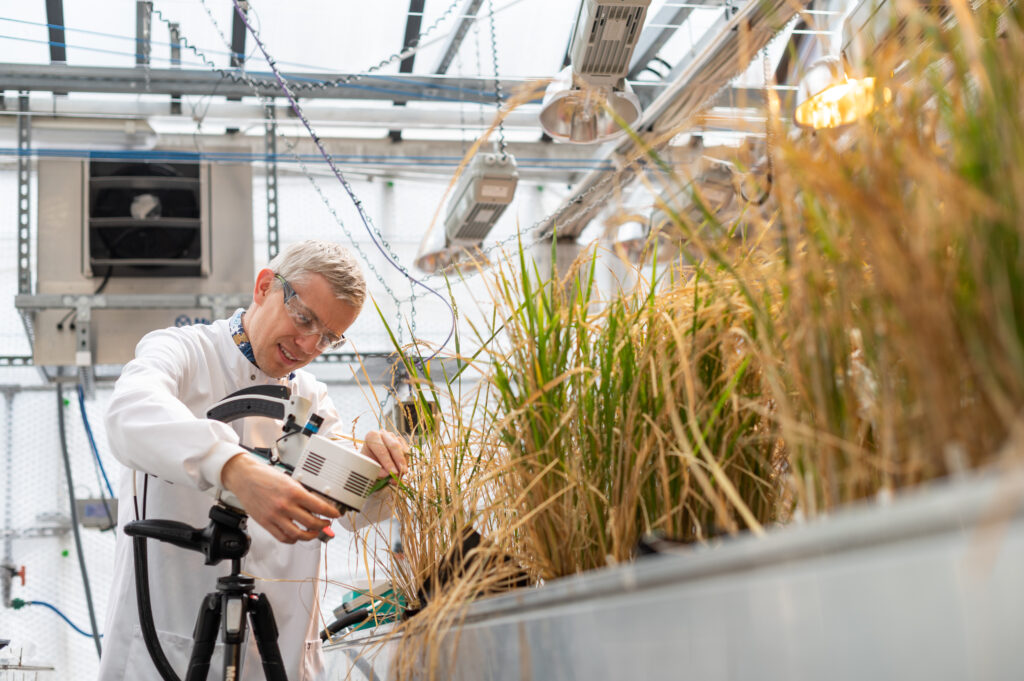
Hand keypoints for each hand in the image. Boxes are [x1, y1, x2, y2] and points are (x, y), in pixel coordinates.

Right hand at [221, 453, 339, 543]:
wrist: (245, 477)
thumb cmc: (265, 476)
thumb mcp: (289, 480)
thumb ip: (301, 493)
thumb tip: (316, 503)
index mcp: (294, 492)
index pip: (320, 507)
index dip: (331, 513)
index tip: (336, 514)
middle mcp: (285, 506)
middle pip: (312, 523)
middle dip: (323, 525)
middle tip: (327, 523)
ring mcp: (275, 516)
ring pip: (299, 534)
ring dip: (310, 535)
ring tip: (314, 532)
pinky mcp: (266, 523)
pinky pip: (283, 537)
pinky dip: (293, 539)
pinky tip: (297, 536)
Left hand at [361, 430, 408, 478]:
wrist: (372, 462)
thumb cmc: (369, 464)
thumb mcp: (370, 468)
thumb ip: (379, 472)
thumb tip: (390, 476)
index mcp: (372, 437)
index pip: (382, 449)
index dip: (388, 462)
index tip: (392, 472)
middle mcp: (384, 434)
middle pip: (395, 446)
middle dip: (399, 461)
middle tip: (402, 473)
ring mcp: (394, 437)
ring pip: (403, 449)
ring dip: (403, 464)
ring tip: (400, 476)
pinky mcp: (402, 442)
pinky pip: (407, 453)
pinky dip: (406, 463)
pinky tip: (402, 471)